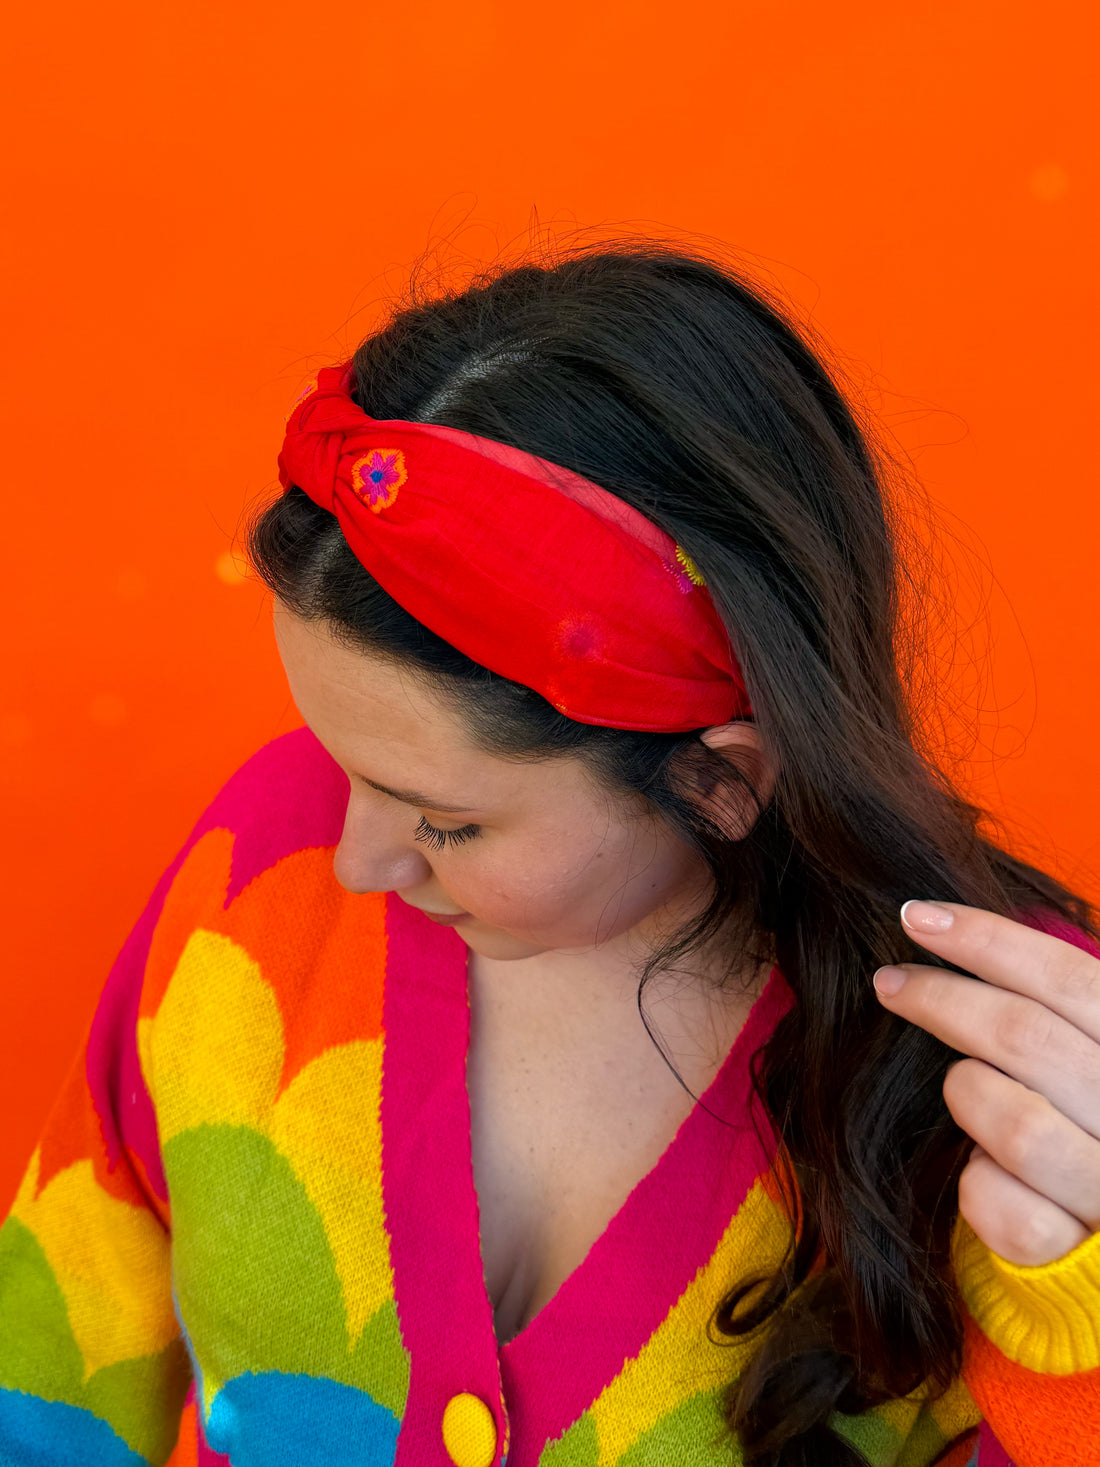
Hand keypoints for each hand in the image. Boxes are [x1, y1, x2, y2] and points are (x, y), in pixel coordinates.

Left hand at [872, 900, 1099, 1264]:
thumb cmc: (1092, 1124)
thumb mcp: (1088, 1054)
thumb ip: (1055, 1008)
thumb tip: (954, 931)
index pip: (1069, 979)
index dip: (987, 939)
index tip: (915, 917)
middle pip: (1028, 1038)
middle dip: (942, 999)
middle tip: (889, 983)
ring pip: (1016, 1126)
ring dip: (968, 1097)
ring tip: (961, 1089)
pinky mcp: (1081, 1257)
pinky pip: (1004, 1210)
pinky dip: (976, 1186)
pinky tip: (982, 1172)